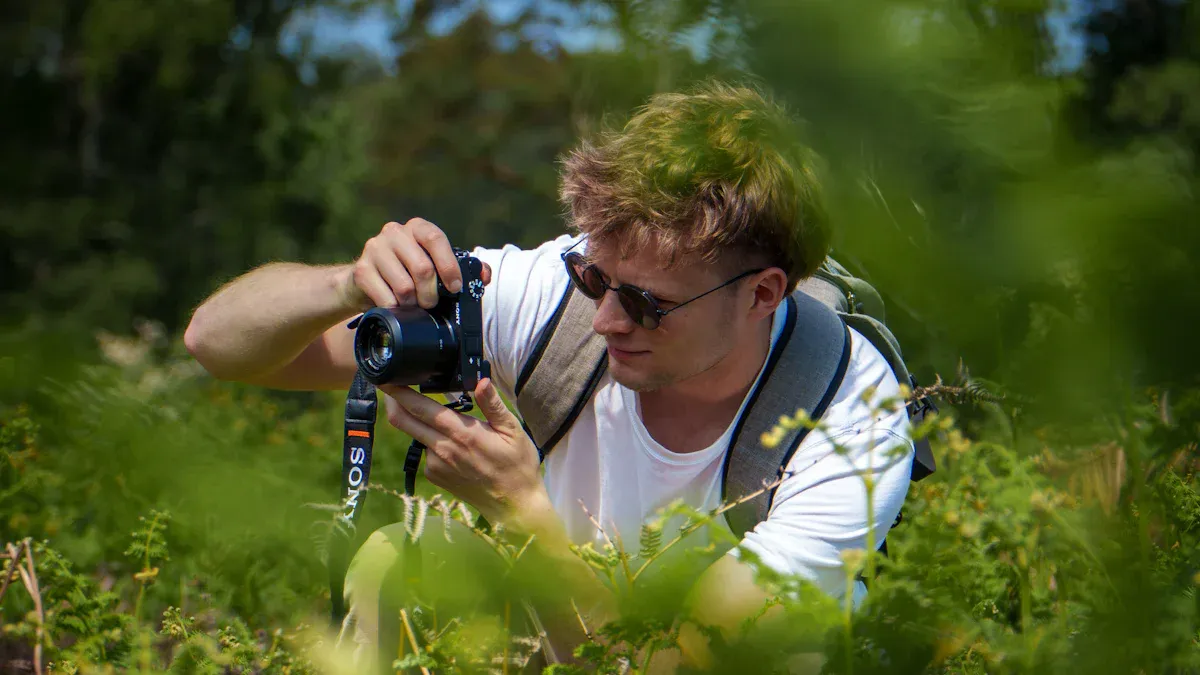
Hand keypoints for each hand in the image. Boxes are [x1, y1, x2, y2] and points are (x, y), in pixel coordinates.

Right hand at [338, 218, 492, 311]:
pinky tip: (396, 307)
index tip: (455, 288)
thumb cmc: (408, 273)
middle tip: (431, 304)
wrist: (365, 282)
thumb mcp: (436, 266)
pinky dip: (395, 308)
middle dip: (431, 294)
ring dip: (413, 303)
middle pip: (422, 268)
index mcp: (417, 227)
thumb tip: (485, 276)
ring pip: (404, 286)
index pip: (435, 238)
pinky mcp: (361, 270)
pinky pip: (385, 297)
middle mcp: (394, 232)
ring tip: (413, 305)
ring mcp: (374, 249)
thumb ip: (464, 268)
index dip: (449, 266)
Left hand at [381, 377, 544, 525]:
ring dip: (417, 422)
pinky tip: (451, 443)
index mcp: (462, 433)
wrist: (513, 505)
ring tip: (437, 417)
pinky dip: (431, 442)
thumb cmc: (517, 465)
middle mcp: (443, 449)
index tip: (385, 378)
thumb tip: (481, 381)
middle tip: (390, 386)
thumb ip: (493, 404)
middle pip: (403, 421)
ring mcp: (436, 465)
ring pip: (415, 436)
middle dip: (392, 401)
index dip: (398, 392)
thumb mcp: (513, 430)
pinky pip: (425, 452)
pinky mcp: (435, 476)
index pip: (420, 408)